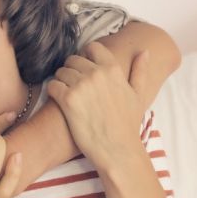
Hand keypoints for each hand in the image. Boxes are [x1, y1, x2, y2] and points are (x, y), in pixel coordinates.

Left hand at [46, 42, 147, 168]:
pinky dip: (53, 92)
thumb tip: (144, 52)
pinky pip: (52, 85)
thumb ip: (140, 71)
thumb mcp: (138, 96)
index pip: (92, 47)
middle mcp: (97, 73)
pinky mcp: (68, 100)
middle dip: (71, 70)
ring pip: (60, 72)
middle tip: (74, 86)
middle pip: (73, 59)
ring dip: (61, 81)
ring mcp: (81, 85)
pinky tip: (60, 102)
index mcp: (113, 69)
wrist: (118, 150)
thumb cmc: (128, 126)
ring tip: (68, 95)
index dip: (85, 56)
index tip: (84, 68)